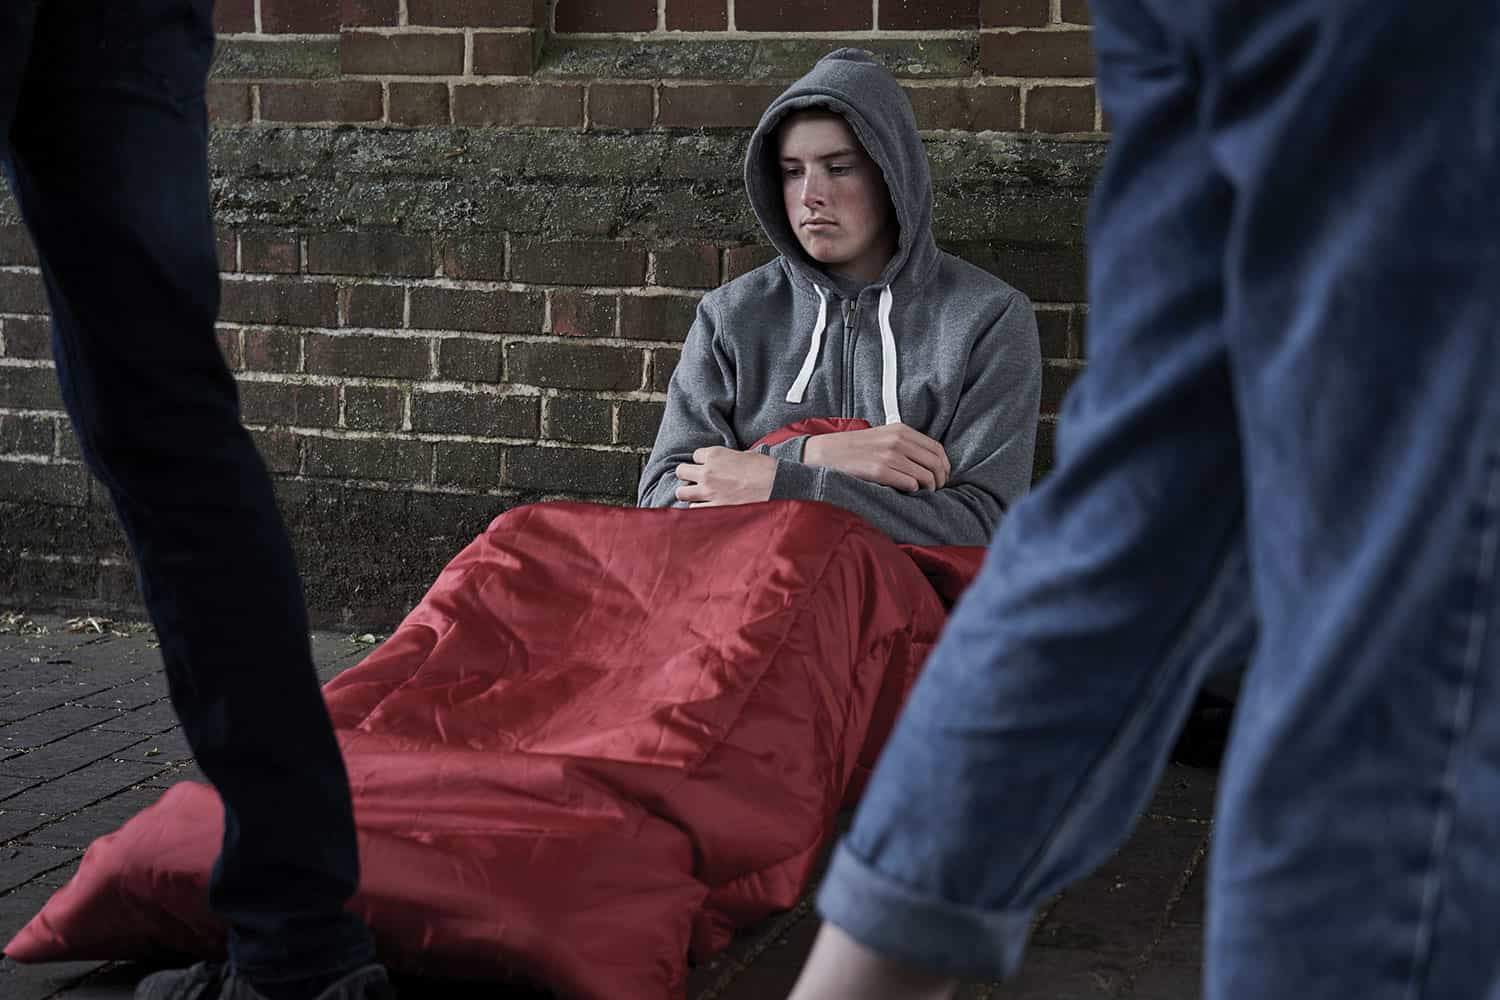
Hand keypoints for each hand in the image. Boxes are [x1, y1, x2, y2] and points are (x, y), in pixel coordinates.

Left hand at [675, 447, 775, 506]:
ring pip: (682, 492)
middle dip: (687, 476)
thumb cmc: (767, 469)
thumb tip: (730, 463)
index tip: (708, 467)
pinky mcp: (714, 508)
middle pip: (681, 471)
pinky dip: (699, 509)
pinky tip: (707, 508)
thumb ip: (731, 458)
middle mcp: (708, 471)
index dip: (702, 462)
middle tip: (696, 481)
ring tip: (698, 496)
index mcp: (716, 454)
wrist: (778, 486)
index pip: (695, 455)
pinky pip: (694, 509)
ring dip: (689, 494)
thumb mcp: (747, 455)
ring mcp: (709, 491)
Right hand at [802, 423, 949, 491]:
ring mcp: (888, 455)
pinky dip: (913, 490)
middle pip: (936, 463)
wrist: (825, 453)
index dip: (945, 466)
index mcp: (900, 430)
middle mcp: (897, 440)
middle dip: (940, 479)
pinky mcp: (879, 470)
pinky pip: (909, 483)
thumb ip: (904, 444)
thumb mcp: (882, 437)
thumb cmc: (854, 449)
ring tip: (923, 493)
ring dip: (928, 488)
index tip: (943, 476)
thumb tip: (928, 462)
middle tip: (936, 489)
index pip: (937, 448)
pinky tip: (907, 492)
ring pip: (926, 476)